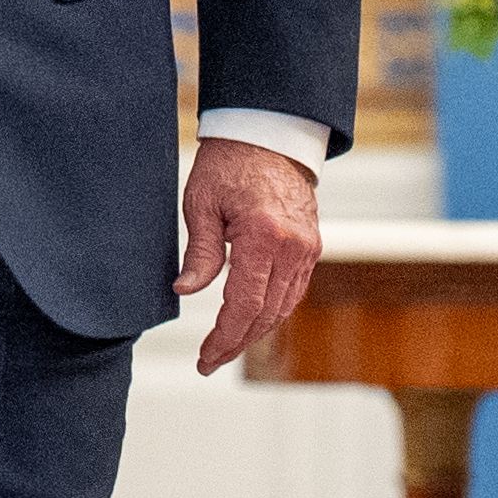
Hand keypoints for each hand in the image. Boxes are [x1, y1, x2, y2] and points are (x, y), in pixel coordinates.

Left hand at [175, 135, 323, 376]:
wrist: (270, 135)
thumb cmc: (229, 163)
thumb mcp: (201, 203)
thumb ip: (200, 252)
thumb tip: (186, 291)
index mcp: (263, 234)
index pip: (245, 304)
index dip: (223, 337)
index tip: (205, 358)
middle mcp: (292, 246)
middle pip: (266, 314)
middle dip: (237, 343)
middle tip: (209, 362)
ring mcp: (307, 247)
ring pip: (283, 307)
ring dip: (255, 333)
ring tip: (225, 348)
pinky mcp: (311, 246)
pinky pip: (293, 291)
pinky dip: (272, 312)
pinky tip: (250, 323)